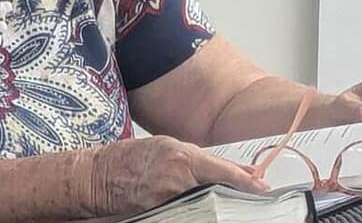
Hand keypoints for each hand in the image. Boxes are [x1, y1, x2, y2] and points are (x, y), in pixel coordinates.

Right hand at [87, 136, 270, 217]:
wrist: (98, 175)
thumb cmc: (130, 158)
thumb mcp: (165, 147)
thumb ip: (196, 159)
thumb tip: (229, 169)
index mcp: (180, 155)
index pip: (221, 169)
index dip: (244, 179)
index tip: (262, 186)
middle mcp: (177, 176)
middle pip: (217, 190)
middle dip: (233, 193)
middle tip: (249, 197)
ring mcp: (168, 197)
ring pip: (205, 204)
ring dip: (215, 203)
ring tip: (222, 203)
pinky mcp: (159, 213)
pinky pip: (186, 213)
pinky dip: (194, 211)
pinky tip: (197, 209)